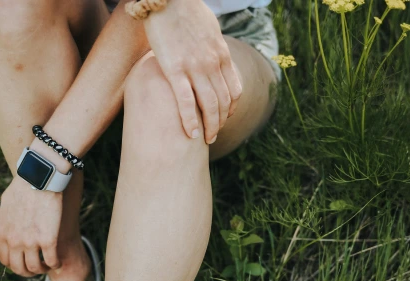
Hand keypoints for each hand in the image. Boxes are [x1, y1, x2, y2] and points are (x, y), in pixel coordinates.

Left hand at [0, 176, 62, 276]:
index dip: (15, 265)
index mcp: (3, 233)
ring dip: (42, 269)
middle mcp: (15, 241)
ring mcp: (31, 242)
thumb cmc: (25, 184)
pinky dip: (55, 264)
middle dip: (28, 272)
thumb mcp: (6, 203)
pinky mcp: (48, 240)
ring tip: (48, 264)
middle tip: (37, 267)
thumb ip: (6, 219)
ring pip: (35, 268)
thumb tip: (7, 225)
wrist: (39, 177)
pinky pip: (52, 261)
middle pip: (19, 268)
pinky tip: (58, 260)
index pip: (5, 260)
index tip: (24, 262)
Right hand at [143, 0, 242, 143]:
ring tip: (205, 139)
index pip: (234, 90)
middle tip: (213, 136)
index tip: (224, 119)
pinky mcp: (174, 69)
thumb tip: (214, 55)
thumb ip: (213, 46)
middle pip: (223, 102)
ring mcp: (195, 67)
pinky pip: (185, 101)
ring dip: (209, 126)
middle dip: (220, 122)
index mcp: (221, 54)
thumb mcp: (209, 29)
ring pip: (208, 105)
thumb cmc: (185, 11)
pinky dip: (190, 120)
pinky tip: (190, 134)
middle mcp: (212, 63)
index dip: (231, 109)